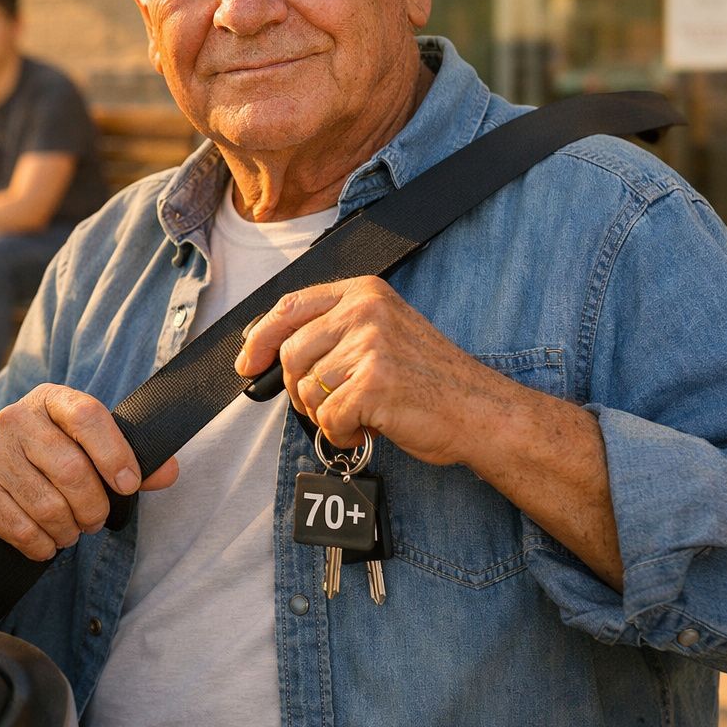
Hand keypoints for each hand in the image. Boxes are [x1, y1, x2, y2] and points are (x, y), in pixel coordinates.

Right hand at [0, 384, 178, 561]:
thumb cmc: (54, 463)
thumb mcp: (93, 452)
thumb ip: (133, 462)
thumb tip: (169, 472)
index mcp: (51, 399)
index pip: (88, 416)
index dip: (114, 454)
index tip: (129, 485)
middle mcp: (16, 418)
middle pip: (71, 470)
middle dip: (93, 507)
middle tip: (96, 520)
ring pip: (48, 506)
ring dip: (69, 530)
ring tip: (71, 530)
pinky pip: (22, 529)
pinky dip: (43, 545)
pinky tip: (47, 541)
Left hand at [234, 276, 499, 466]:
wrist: (480, 410)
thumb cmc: (429, 379)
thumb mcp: (382, 332)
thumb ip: (333, 331)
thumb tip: (265, 352)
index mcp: (364, 292)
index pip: (289, 306)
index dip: (259, 337)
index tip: (246, 362)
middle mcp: (365, 311)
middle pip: (290, 353)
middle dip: (299, 389)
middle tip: (329, 404)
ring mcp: (371, 345)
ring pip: (306, 389)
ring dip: (325, 415)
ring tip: (360, 415)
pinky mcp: (374, 384)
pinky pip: (328, 418)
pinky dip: (342, 434)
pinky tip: (369, 428)